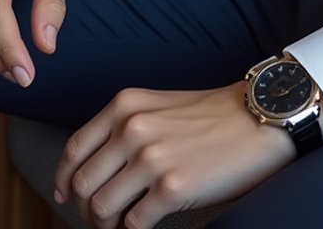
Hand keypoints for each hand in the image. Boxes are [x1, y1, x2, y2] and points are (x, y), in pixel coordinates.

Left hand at [54, 82, 296, 227]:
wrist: (258, 119)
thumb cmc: (211, 116)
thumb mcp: (158, 106)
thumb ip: (124, 128)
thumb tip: (94, 169)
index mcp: (125, 105)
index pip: (74, 149)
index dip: (63, 179)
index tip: (65, 195)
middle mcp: (133, 128)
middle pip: (82, 184)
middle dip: (86, 208)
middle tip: (102, 217)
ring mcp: (152, 158)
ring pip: (101, 208)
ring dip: (106, 225)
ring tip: (122, 224)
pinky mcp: (172, 188)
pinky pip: (132, 225)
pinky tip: (145, 225)